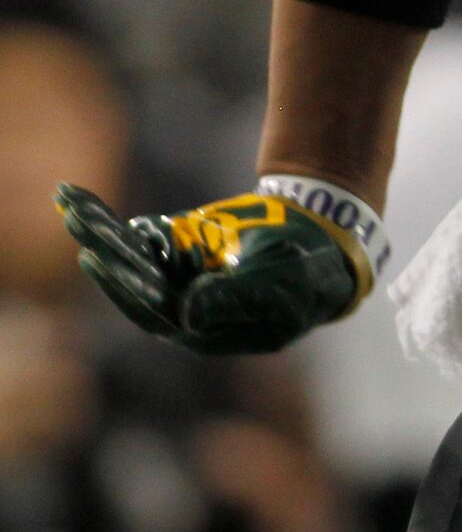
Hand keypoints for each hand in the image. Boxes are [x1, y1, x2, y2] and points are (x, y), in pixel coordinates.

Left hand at [54, 185, 364, 355]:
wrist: (324, 244)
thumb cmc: (308, 274)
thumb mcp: (280, 285)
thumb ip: (233, 299)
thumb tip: (183, 313)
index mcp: (203, 330)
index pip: (154, 309)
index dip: (123, 285)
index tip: (93, 255)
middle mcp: (182, 309)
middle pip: (131, 280)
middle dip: (102, 247)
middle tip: (73, 216)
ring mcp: (179, 279)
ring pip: (128, 258)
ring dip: (98, 230)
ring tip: (67, 200)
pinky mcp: (179, 254)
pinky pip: (137, 239)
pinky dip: (111, 222)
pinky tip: (82, 202)